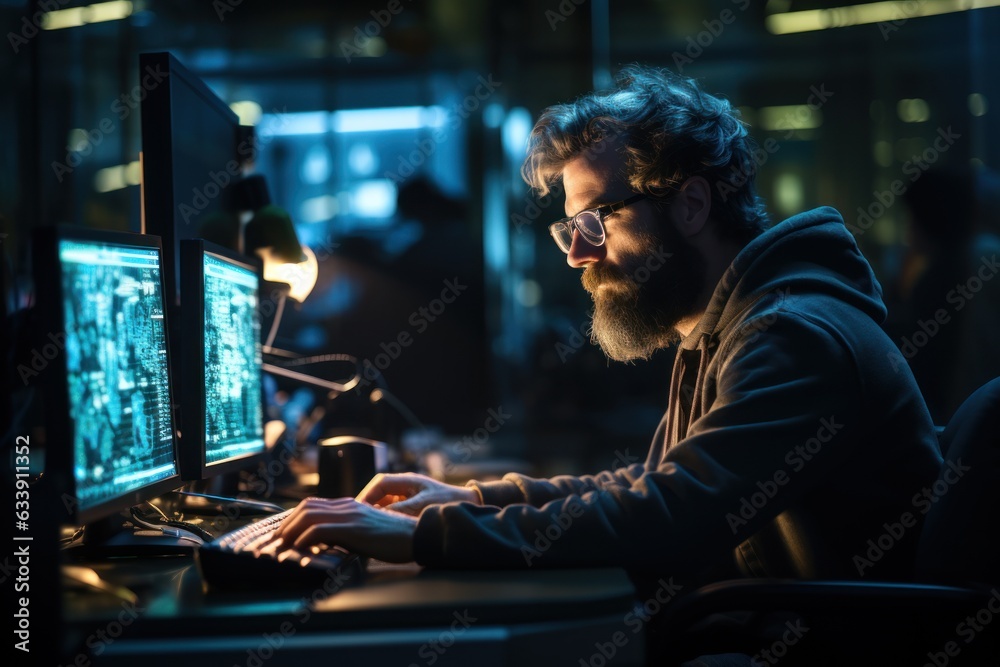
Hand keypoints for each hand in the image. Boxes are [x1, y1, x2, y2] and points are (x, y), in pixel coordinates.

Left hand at [270, 497, 417, 561]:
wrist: (416, 535)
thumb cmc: (395, 538)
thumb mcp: (367, 531)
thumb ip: (349, 531)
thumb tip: (329, 542)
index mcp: (350, 505)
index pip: (313, 505)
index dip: (294, 518)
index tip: (283, 532)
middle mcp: (348, 506)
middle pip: (306, 507)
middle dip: (286, 523)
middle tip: (275, 540)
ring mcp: (350, 515)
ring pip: (309, 515)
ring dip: (290, 530)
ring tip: (281, 545)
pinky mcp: (353, 528)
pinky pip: (320, 530)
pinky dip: (304, 538)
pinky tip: (298, 548)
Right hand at [356, 472, 480, 514]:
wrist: (469, 504)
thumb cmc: (448, 502)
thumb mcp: (421, 507)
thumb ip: (399, 511)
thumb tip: (377, 516)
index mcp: (409, 480)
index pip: (380, 483)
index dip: (367, 495)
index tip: (359, 509)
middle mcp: (407, 486)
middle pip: (380, 492)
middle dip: (369, 504)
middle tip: (360, 520)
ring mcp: (410, 495)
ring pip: (385, 501)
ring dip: (377, 511)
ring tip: (369, 526)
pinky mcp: (413, 506)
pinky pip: (394, 509)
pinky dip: (387, 517)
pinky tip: (384, 528)